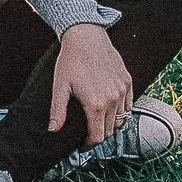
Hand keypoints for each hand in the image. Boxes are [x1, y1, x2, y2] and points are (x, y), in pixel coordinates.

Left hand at [48, 24, 132, 147]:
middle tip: (88, 131)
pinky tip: (109, 108)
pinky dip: (121, 111)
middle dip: (98, 135)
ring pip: (121, 120)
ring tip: (98, 120)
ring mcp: (122, 91)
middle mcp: (113, 100)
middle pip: (109, 131)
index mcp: (96, 104)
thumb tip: (52, 130)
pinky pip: (129, 105)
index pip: (97, 137)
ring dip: (110, 124)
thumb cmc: (71, 61)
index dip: (88, 145)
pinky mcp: (128, 82)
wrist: (86, 36)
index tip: (82, 144)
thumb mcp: (60, 87)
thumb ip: (58, 111)